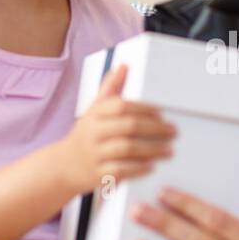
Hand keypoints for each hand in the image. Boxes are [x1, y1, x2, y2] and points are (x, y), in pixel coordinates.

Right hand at [59, 64, 175, 192]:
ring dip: (152, 149)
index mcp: (95, 114)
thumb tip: (124, 66)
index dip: (144, 108)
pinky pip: (120, 170)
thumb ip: (111, 89)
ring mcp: (95, 154)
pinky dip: (138, 168)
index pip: (121, 106)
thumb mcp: (94, 110)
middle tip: (173, 131)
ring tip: (170, 150)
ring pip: (126, 149)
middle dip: (155, 129)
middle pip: (128, 127)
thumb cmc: (87, 134)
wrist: (65, 166)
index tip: (161, 112)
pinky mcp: (98, 174)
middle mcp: (93, 132)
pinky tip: (152, 166)